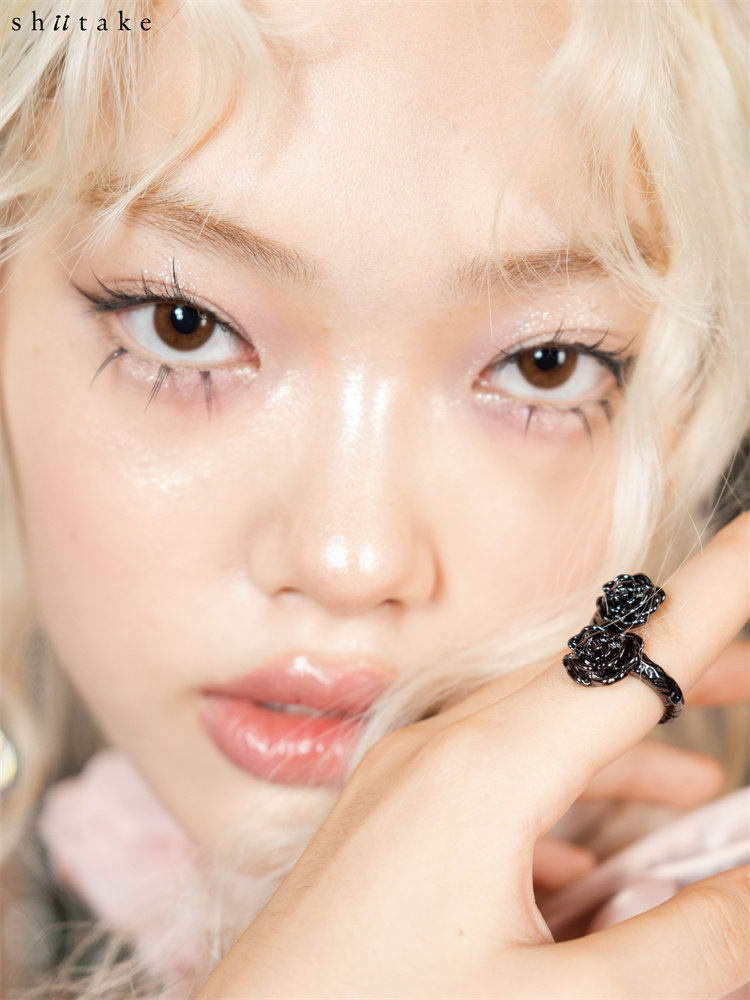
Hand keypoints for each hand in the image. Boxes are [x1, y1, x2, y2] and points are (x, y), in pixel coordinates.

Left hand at [198, 514, 749, 998]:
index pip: (636, 653)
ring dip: (629, 733)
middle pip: (590, 674)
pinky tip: (606, 841)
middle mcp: (440, 747)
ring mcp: (407, 775)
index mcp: (483, 771)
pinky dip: (567, 788)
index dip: (720, 586)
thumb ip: (688, 947)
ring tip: (707, 753)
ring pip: (544, 723)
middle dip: (687, 658)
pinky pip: (498, 774)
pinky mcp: (391, 815)